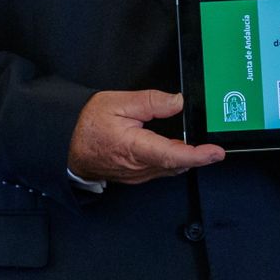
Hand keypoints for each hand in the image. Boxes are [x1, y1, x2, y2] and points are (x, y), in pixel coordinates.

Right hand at [67, 90, 224, 184]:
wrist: (63, 144)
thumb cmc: (86, 124)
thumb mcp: (118, 102)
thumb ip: (151, 102)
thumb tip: (177, 102)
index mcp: (134, 148)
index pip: (173, 155)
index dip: (198, 155)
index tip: (216, 152)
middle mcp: (137, 167)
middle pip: (176, 164)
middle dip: (198, 156)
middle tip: (214, 145)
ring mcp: (136, 175)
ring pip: (170, 169)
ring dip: (186, 159)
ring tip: (201, 146)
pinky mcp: (134, 177)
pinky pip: (160, 170)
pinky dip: (173, 161)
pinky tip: (178, 149)